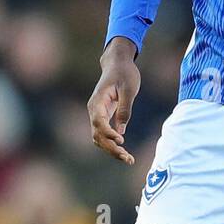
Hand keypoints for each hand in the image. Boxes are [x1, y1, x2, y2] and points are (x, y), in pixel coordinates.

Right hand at [88, 37, 140, 164]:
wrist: (117, 64)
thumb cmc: (124, 73)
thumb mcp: (129, 88)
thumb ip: (125, 108)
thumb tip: (121, 130)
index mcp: (98, 102)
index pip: (99, 122)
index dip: (108, 133)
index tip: (121, 141)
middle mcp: (94, 110)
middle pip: (97, 135)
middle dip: (111, 148)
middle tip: (128, 158)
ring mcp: (97, 115)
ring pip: (99, 138)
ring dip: (111, 150)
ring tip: (128, 159)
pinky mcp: (103, 117)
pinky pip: (104, 135)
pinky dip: (112, 145)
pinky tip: (124, 153)